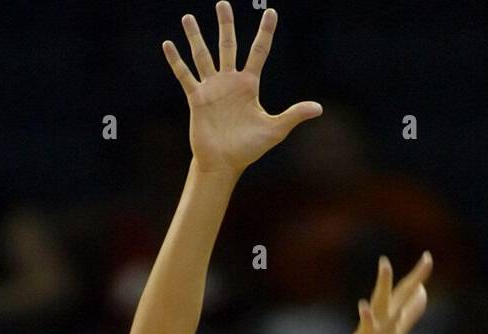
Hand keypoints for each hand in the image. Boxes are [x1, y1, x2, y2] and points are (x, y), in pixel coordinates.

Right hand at [163, 4, 321, 176]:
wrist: (224, 164)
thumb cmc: (249, 148)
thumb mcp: (275, 130)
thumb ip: (294, 115)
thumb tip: (319, 108)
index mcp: (249, 85)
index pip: (259, 52)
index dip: (265, 32)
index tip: (271, 12)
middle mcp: (229, 81)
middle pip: (227, 46)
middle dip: (226, 25)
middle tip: (222, 3)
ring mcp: (212, 88)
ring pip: (203, 55)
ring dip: (195, 37)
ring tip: (188, 17)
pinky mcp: (197, 98)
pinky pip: (185, 75)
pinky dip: (176, 61)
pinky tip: (168, 44)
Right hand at [327, 253, 431, 333]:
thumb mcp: (397, 332)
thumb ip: (410, 312)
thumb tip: (423, 291)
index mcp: (386, 320)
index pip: (402, 294)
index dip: (416, 277)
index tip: (428, 256)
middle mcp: (374, 328)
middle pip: (380, 303)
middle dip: (382, 284)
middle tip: (383, 262)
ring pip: (365, 329)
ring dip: (365, 318)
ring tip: (364, 305)